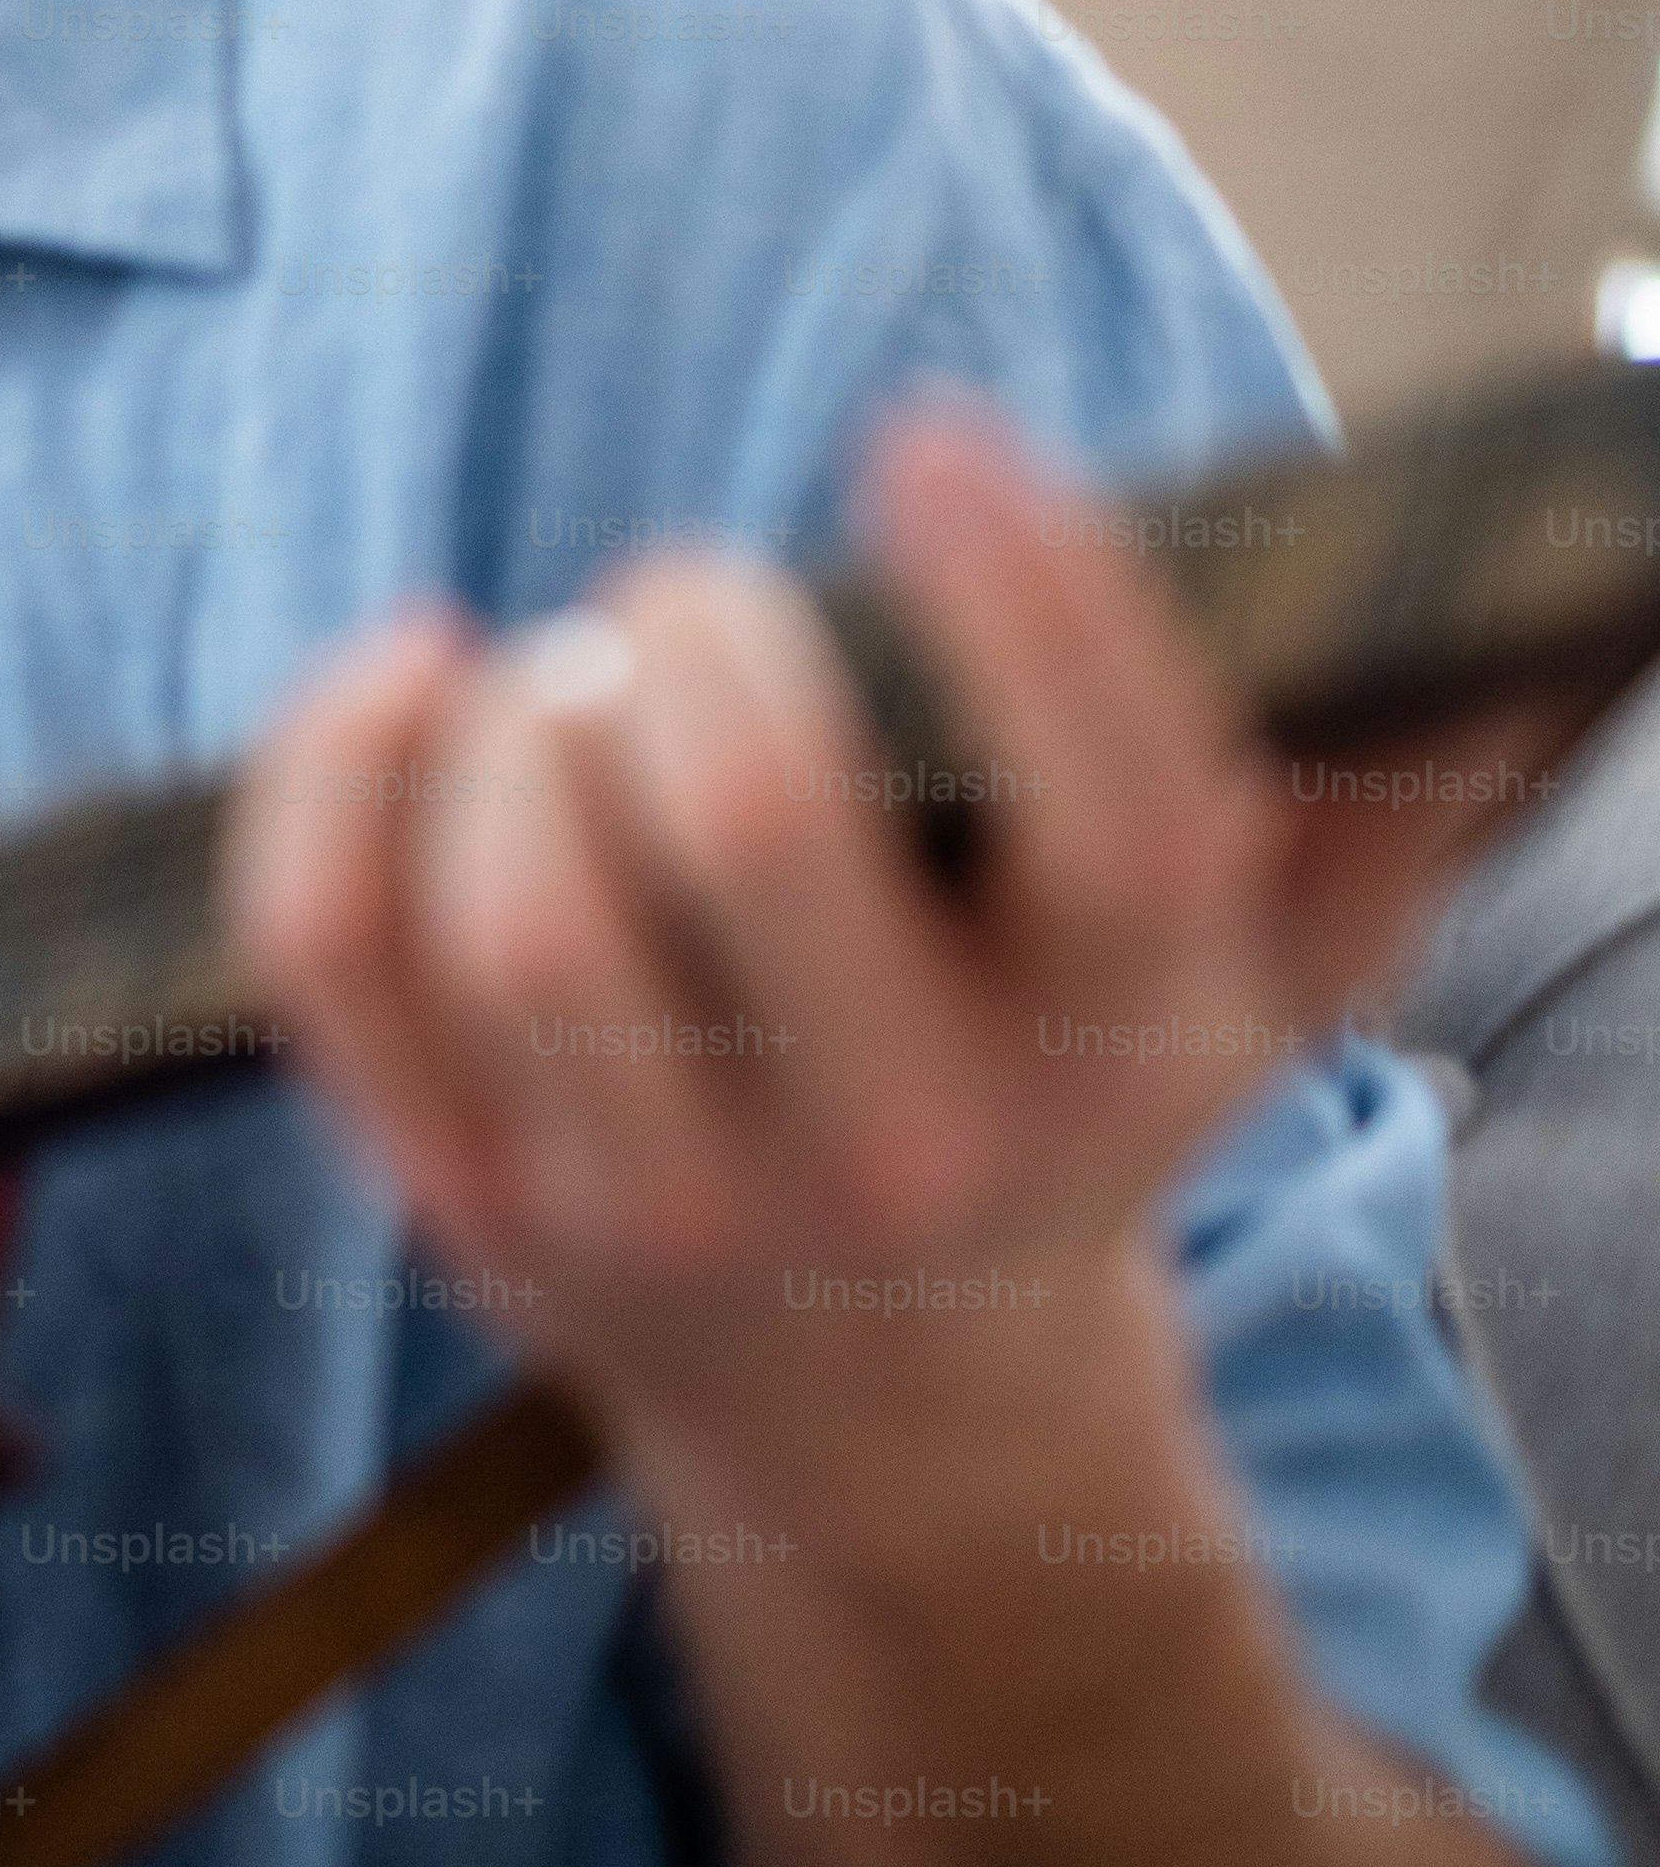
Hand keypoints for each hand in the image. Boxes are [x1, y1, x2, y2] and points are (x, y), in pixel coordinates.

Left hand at [229, 398, 1538, 1484]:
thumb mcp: (1264, 973)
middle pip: (748, 824)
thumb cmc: (1068, 1096)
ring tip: (575, 680)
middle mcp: (888, 1142)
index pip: (1107, 802)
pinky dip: (333, 776)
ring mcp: (653, 1198)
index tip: (929, 444)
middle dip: (700, 633)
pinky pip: (332, 960)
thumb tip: (1533, 612)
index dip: (1017, 583)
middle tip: (698, 595)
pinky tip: (411, 676)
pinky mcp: (462, 1205)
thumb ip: (1385, 786)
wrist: (899, 1422)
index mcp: (1113, 1046)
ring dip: (523, 717)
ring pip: (525, 902)